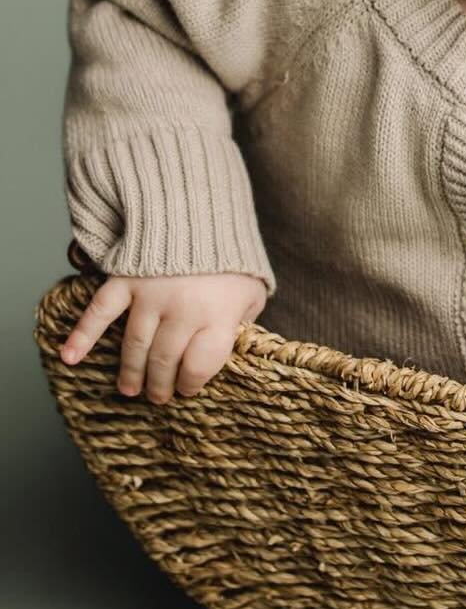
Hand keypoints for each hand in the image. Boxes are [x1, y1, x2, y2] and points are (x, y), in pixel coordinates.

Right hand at [58, 270, 267, 404]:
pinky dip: (82, 335)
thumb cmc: (230, 258)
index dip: (192, 383)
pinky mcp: (128, 280)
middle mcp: (183, 308)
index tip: (187, 388)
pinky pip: (101, 311)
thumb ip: (240, 322)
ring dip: (131, 372)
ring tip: (130, 389)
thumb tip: (227, 351)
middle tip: (158, 397)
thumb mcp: (252, 291)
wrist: (203, 211)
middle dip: (160, 385)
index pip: (201, 365)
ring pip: (136, 346)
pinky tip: (70, 357)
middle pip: (165, 360)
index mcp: (218, 312)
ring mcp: (152, 294)